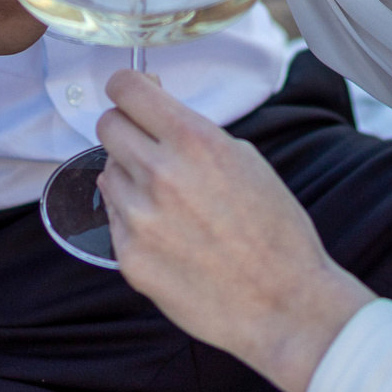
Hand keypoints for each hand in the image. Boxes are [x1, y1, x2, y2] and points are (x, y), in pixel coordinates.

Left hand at [97, 69, 373, 391]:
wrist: (284, 304)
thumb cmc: (276, 234)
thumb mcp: (247, 161)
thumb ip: (195, 135)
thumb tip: (158, 116)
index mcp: (194, 142)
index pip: (127, 90)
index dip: (127, 87)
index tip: (132, 94)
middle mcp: (160, 174)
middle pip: (107, 126)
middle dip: (126, 128)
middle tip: (148, 144)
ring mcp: (139, 218)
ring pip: (108, 174)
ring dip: (131, 178)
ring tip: (170, 201)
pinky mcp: (129, 257)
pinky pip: (115, 218)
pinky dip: (134, 219)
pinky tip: (170, 234)